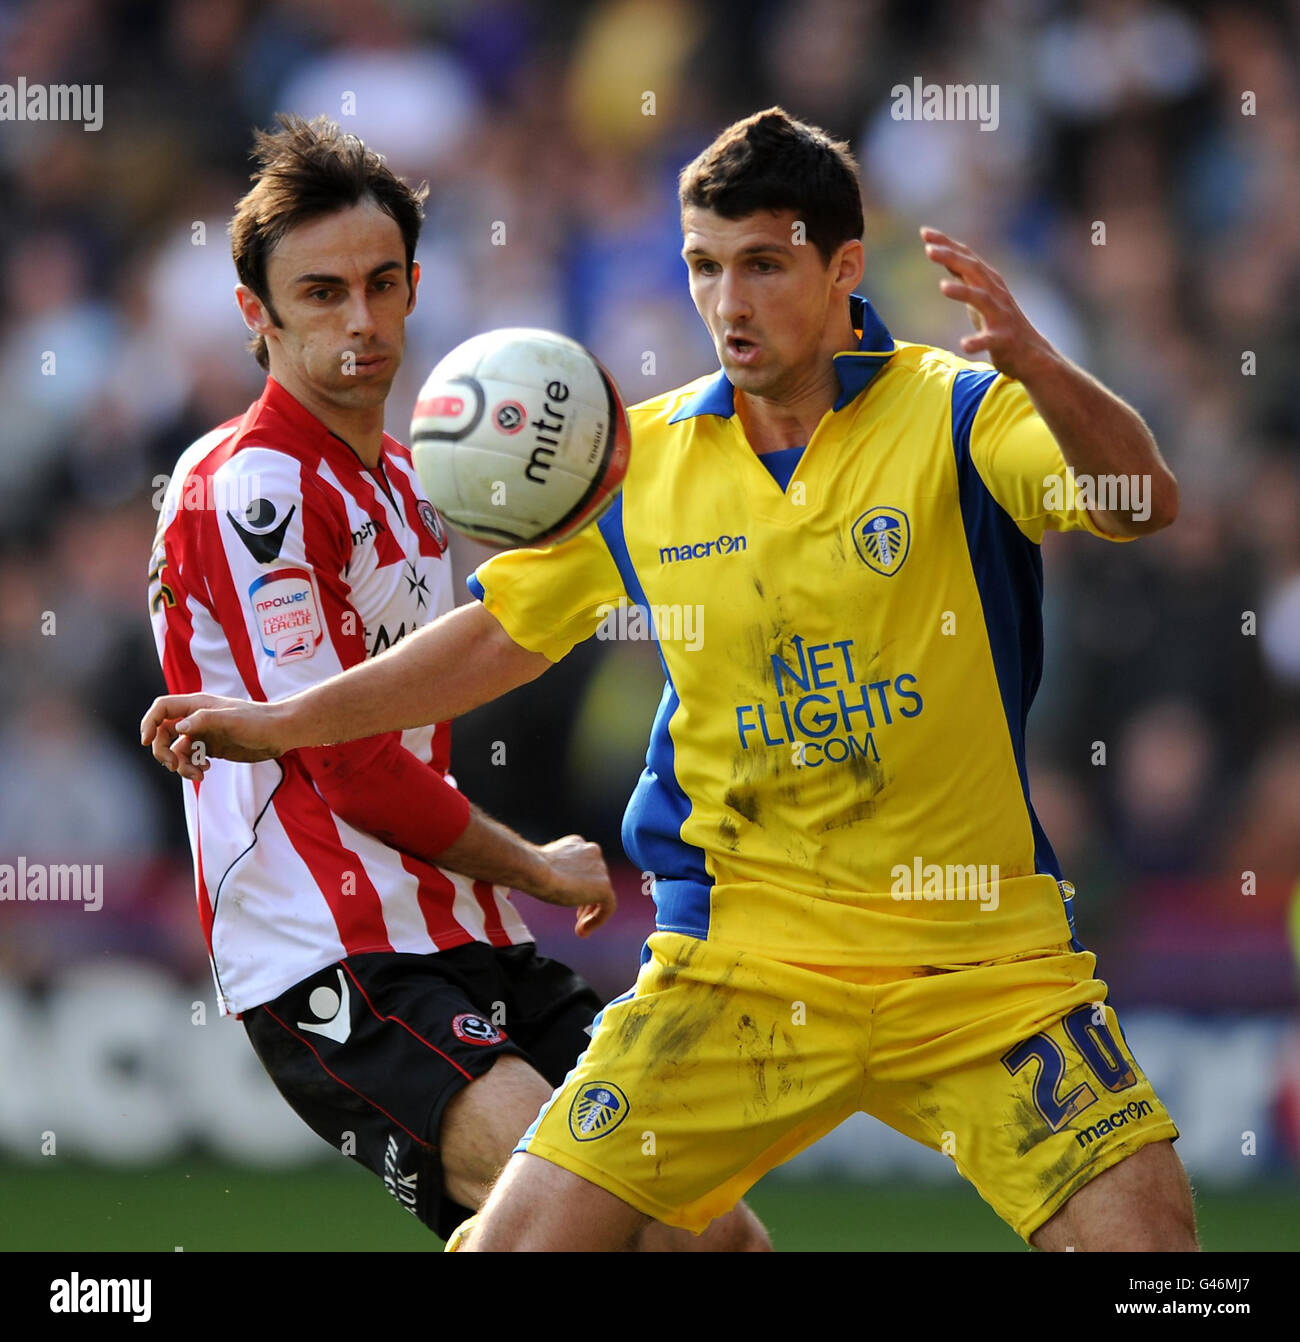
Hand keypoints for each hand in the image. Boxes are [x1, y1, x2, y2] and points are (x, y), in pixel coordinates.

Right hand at [140, 693, 288, 779]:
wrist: (279, 734)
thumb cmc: (258, 721)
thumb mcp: (231, 719)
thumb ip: (204, 720)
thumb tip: (178, 727)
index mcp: (197, 705)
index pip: (162, 708)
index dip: (149, 722)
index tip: (146, 741)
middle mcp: (196, 719)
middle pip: (163, 733)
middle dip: (163, 751)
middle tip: (174, 765)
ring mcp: (203, 734)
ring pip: (177, 750)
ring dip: (181, 765)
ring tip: (198, 774)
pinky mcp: (211, 748)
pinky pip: (191, 759)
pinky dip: (192, 768)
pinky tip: (205, 771)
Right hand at [531, 835, 616, 937]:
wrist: (535, 870)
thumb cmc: (531, 870)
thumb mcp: (544, 867)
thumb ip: (557, 872)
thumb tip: (557, 884)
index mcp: (578, 844)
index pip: (585, 867)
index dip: (579, 885)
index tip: (569, 898)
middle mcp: (592, 851)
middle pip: (595, 880)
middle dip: (587, 900)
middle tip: (577, 918)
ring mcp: (600, 868)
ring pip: (601, 894)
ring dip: (591, 913)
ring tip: (579, 929)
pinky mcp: (604, 886)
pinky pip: (608, 907)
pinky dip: (597, 920)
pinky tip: (583, 931)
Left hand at [921, 226, 1055, 380]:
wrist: (1030, 353)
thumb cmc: (999, 322)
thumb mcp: (980, 295)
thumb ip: (964, 278)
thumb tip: (946, 257)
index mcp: (988, 282)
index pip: (966, 256)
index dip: (947, 244)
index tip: (925, 232)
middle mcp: (996, 294)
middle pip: (974, 270)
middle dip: (952, 258)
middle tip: (929, 249)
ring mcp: (1001, 316)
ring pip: (982, 300)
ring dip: (964, 292)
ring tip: (943, 287)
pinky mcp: (1004, 340)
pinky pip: (990, 340)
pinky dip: (978, 341)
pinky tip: (964, 344)